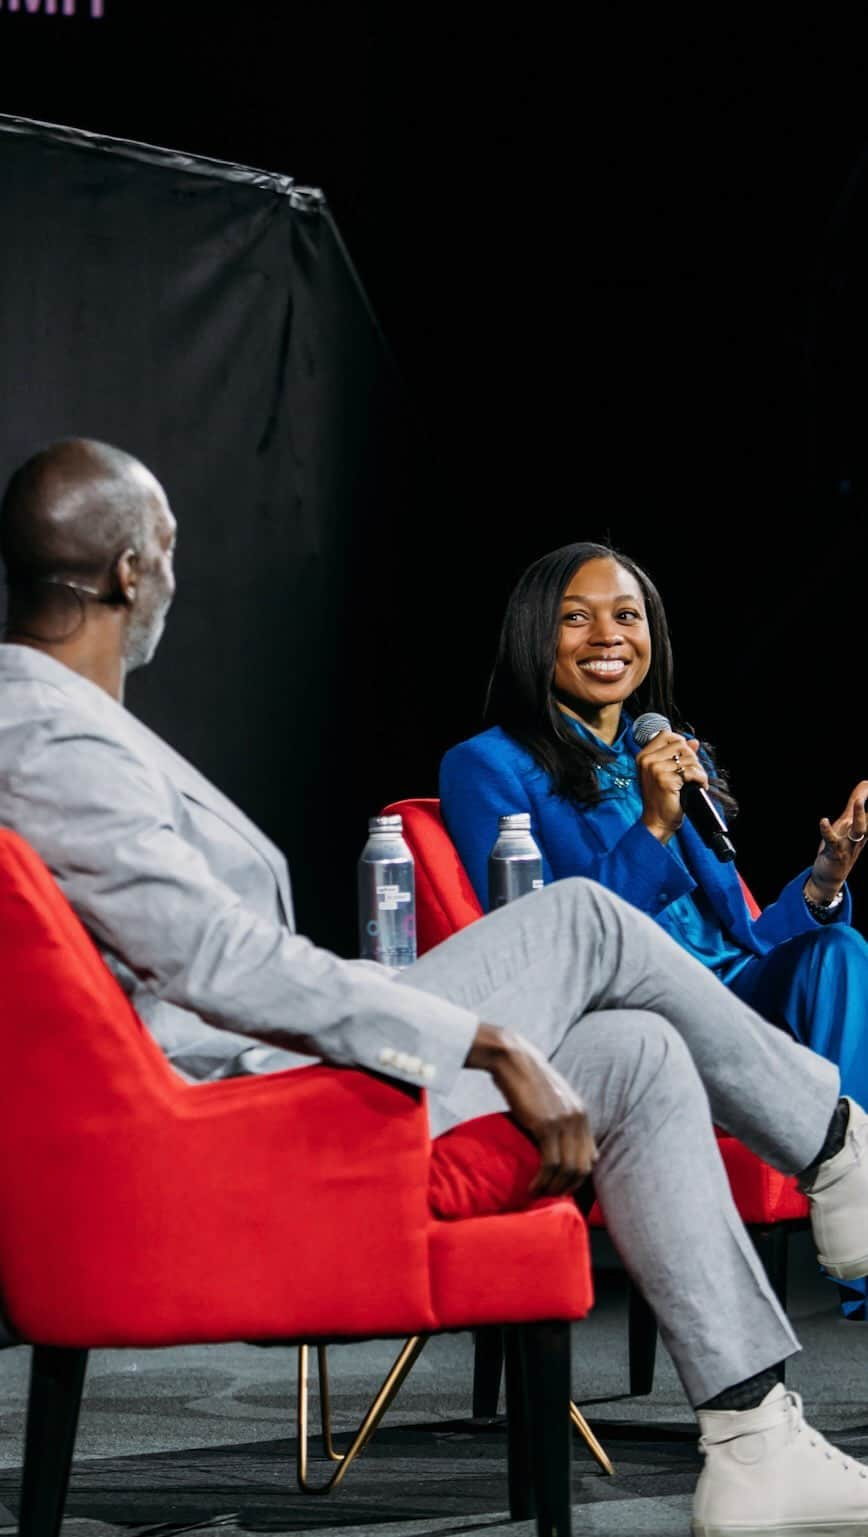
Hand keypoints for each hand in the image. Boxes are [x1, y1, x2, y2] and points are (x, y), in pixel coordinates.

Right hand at [465, 1023, 596, 1195]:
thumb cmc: (526, 1078)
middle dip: (568, 1187)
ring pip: (568, 1169)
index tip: (561, 1186)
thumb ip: (561, 1117)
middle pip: (582, 1167)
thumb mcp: (552, 1098)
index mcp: (582, 1113)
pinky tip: (533, 1186)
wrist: (512, 1058)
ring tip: (539, 1194)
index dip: (578, 1176)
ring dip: (554, 1188)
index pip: (590, 1156)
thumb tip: (559, 1141)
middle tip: (550, 1196)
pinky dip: (543, 1180)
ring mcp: (564, 1122)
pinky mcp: (546, 1126)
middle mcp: (578, 1118)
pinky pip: (550, 1163)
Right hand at [637, 731, 708, 842]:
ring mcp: (655, 769)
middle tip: (692, 774)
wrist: (657, 820)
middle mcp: (647, 760)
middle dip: (692, 759)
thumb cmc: (661, 798)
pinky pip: (692, 771)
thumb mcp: (665, 773)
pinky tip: (698, 786)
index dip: (681, 744)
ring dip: (698, 770)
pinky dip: (700, 779)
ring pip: (689, 758)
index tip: (685, 758)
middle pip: (681, 745)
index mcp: (643, 756)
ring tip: (695, 782)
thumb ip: (678, 755)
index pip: (667, 735)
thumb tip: (694, 742)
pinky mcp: (665, 779)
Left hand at [806, 779, 867, 903]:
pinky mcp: (835, 853)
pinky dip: (828, 830)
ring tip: (859, 800)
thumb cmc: (838, 847)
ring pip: (858, 829)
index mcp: (861, 829)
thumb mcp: (846, 826)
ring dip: (860, 815)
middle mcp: (858, 835)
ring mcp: (848, 844)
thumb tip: (862, 791)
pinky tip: (824, 820)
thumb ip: (852, 808)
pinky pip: (833, 841)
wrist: (829, 877)